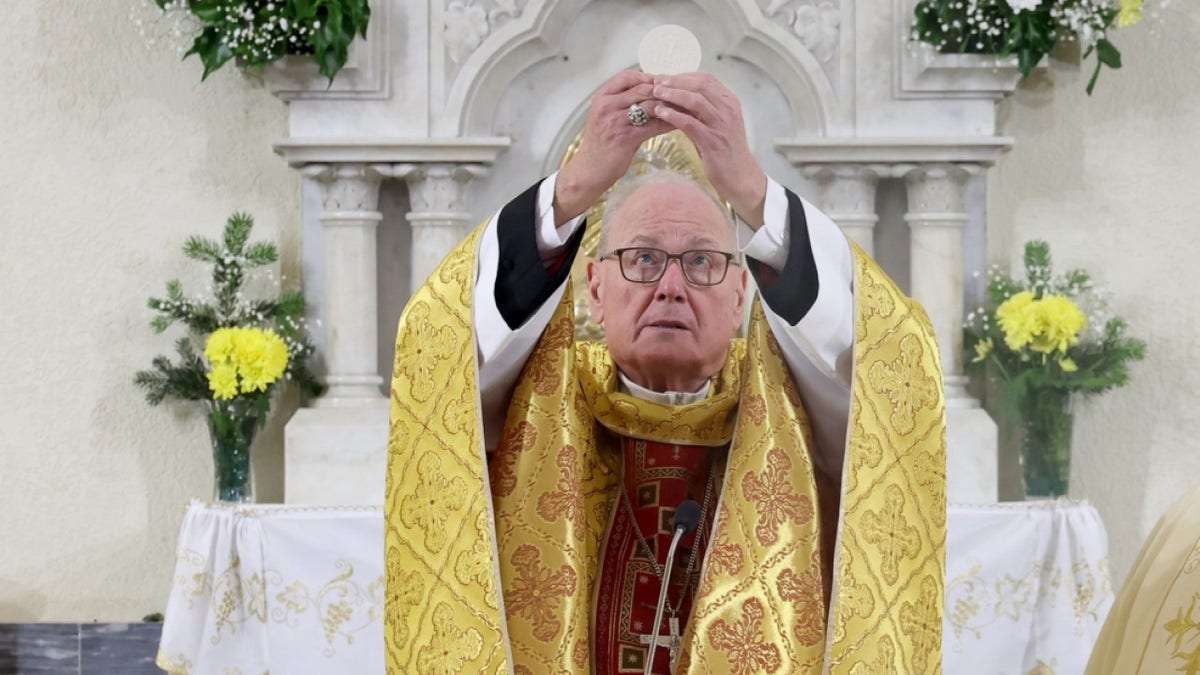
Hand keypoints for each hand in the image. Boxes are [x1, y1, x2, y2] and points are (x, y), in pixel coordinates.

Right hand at [554, 70, 671, 225]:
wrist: (589, 170)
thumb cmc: (601, 144)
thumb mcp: (606, 116)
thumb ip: (623, 102)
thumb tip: (651, 91)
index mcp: (602, 97)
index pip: (627, 76)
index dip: (647, 77)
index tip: (663, 81)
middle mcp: (607, 106)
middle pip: (642, 88)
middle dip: (664, 90)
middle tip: (681, 92)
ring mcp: (615, 121)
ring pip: (650, 105)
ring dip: (670, 105)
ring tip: (685, 106)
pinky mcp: (625, 138)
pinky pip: (653, 126)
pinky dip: (668, 123)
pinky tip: (680, 124)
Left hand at [650, 73, 767, 227]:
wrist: (740, 177)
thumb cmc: (724, 152)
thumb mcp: (715, 125)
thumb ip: (701, 111)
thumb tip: (677, 98)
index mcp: (730, 102)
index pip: (706, 78)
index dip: (683, 75)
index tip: (665, 77)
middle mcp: (728, 109)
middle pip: (700, 84)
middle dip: (676, 81)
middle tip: (656, 81)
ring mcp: (722, 124)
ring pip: (696, 100)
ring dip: (673, 94)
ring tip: (656, 93)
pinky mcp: (714, 141)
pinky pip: (691, 123)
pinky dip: (674, 115)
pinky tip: (660, 113)